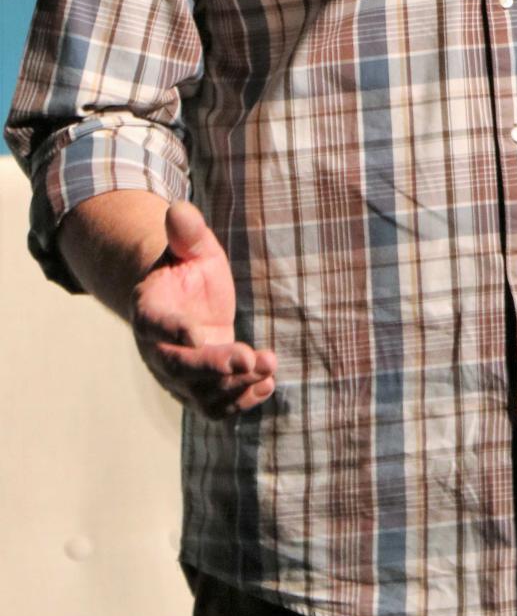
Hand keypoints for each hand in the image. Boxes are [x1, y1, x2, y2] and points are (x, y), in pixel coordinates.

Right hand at [131, 201, 276, 419]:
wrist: (184, 299)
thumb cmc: (186, 267)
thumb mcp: (190, 246)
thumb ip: (186, 232)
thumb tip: (179, 208)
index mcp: (149, 311)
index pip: (157, 325)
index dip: (174, 330)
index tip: (198, 332)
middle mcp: (157, 351)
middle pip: (179, 368)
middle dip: (214, 367)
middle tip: (249, 358)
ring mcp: (178, 377)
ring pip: (201, 395)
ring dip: (236, 386)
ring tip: (268, 365)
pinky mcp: (201, 390)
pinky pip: (216, 407)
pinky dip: (241, 401)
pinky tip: (267, 383)